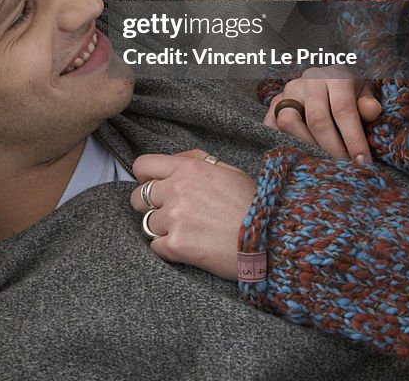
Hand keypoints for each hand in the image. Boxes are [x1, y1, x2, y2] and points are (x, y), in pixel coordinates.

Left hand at [130, 149, 255, 280]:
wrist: (271, 239)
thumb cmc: (254, 203)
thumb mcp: (228, 170)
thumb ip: (196, 160)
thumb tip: (174, 161)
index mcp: (188, 168)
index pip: (142, 165)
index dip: (145, 177)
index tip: (154, 186)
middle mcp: (177, 190)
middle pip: (137, 197)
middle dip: (149, 205)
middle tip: (169, 213)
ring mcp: (174, 218)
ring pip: (146, 223)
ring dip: (161, 229)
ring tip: (186, 231)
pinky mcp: (176, 246)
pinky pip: (155, 247)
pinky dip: (167, 249)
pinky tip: (188, 247)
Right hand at [263, 68, 381, 161]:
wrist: (327, 78)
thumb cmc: (349, 92)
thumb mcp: (364, 93)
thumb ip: (368, 104)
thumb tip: (371, 111)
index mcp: (336, 76)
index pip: (343, 109)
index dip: (353, 138)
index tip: (362, 162)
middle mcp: (309, 80)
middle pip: (317, 119)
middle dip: (332, 149)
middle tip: (343, 168)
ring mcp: (289, 91)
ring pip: (289, 121)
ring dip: (306, 146)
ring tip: (321, 161)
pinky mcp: (275, 102)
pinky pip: (272, 125)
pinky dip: (283, 142)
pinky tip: (299, 154)